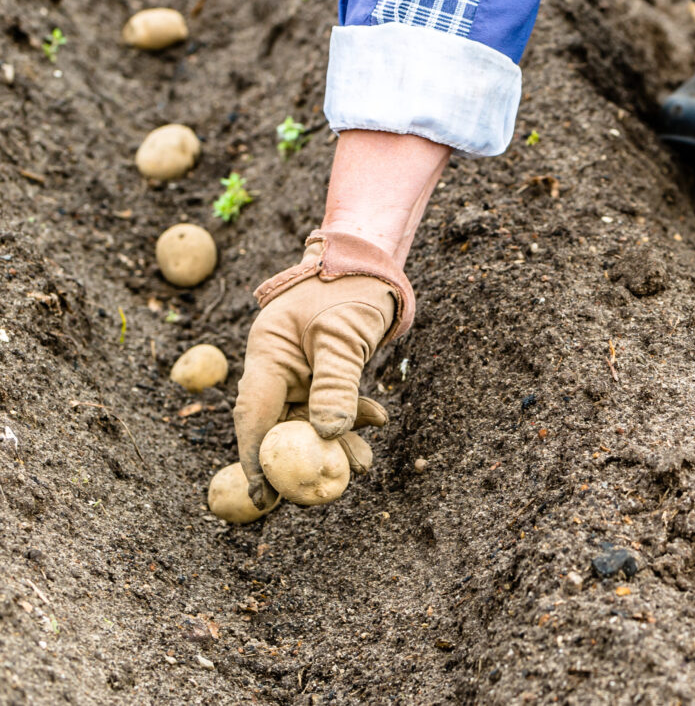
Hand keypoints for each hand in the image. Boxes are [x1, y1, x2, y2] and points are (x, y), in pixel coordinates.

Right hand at [233, 232, 412, 507]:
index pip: (253, 417)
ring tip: (364, 462)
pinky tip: (378, 420)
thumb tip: (329, 434)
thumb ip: (336, 382)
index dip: (255, 459)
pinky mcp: (324, 372)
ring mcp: (301, 371)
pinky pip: (332, 405)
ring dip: (336, 442)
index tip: (265, 497)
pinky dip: (352, 417)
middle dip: (304, 458)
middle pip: (281, 425)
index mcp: (266, 355)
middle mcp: (278, 367)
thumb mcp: (342, 334)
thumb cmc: (350, 287)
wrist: (369, 261)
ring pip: (310, 420)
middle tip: (327, 488)